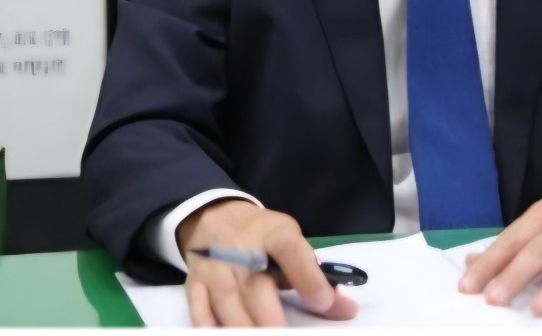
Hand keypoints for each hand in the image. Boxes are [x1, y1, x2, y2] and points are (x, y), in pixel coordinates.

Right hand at [176, 199, 358, 326]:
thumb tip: (347, 311)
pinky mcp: (195, 284)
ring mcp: (214, 268)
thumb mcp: (290, 242)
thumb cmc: (262, 236)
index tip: (323, 302)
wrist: (214, 217)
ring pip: (229, 307)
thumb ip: (316, 276)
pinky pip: (200, 313)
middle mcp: (241, 250)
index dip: (307, 277)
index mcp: (273, 233)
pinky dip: (212, 328)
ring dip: (246, 329)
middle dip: (272, 320)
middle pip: (256, 289)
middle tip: (286, 335)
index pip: (290, 249)